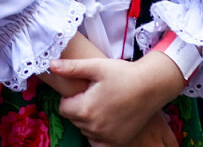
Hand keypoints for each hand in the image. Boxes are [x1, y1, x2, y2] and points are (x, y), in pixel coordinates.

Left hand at [51, 51, 184, 146]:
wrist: (151, 86)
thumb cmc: (124, 73)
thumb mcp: (97, 66)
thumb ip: (72, 68)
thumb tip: (51, 64)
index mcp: (85, 109)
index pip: (64, 108)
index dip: (71, 98)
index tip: (85, 89)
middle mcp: (94, 127)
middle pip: (74, 120)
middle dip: (80, 108)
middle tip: (96, 95)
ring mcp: (106, 137)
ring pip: (86, 131)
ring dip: (90, 120)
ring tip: (104, 104)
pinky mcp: (117, 143)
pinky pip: (98, 143)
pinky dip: (98, 134)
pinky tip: (107, 120)